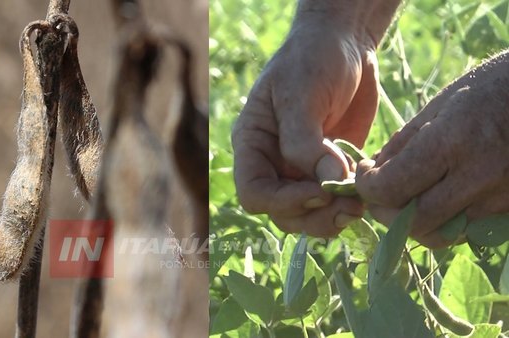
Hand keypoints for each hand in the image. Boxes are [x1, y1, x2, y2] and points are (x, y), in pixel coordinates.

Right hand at [232, 11, 379, 236]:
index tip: (320, 192)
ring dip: (333, 218)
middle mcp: (274, 163)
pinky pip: (335, 201)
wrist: (345, 43)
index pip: (255, 192)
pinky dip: (350, 204)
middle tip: (349, 207)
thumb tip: (327, 185)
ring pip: (309, 215)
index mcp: (254, 144)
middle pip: (283, 213)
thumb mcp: (301, 93)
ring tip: (360, 205)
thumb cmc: (313, 58)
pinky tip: (368, 191)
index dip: (284, 201)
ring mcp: (303, 169)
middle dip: (314, 216)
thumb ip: (305, 140)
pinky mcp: (331, 169)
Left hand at [356, 52, 508, 247]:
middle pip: (414, 221)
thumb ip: (403, 143)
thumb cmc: (492, 88)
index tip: (364, 173)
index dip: (368, 187)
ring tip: (408, 197)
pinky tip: (440, 199)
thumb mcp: (440, 105)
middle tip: (379, 193)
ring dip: (414, 222)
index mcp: (451, 142)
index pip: (391, 188)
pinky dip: (444, 223)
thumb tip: (373, 171)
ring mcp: (500, 197)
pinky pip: (467, 231)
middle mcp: (477, 175)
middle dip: (385, 211)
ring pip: (441, 234)